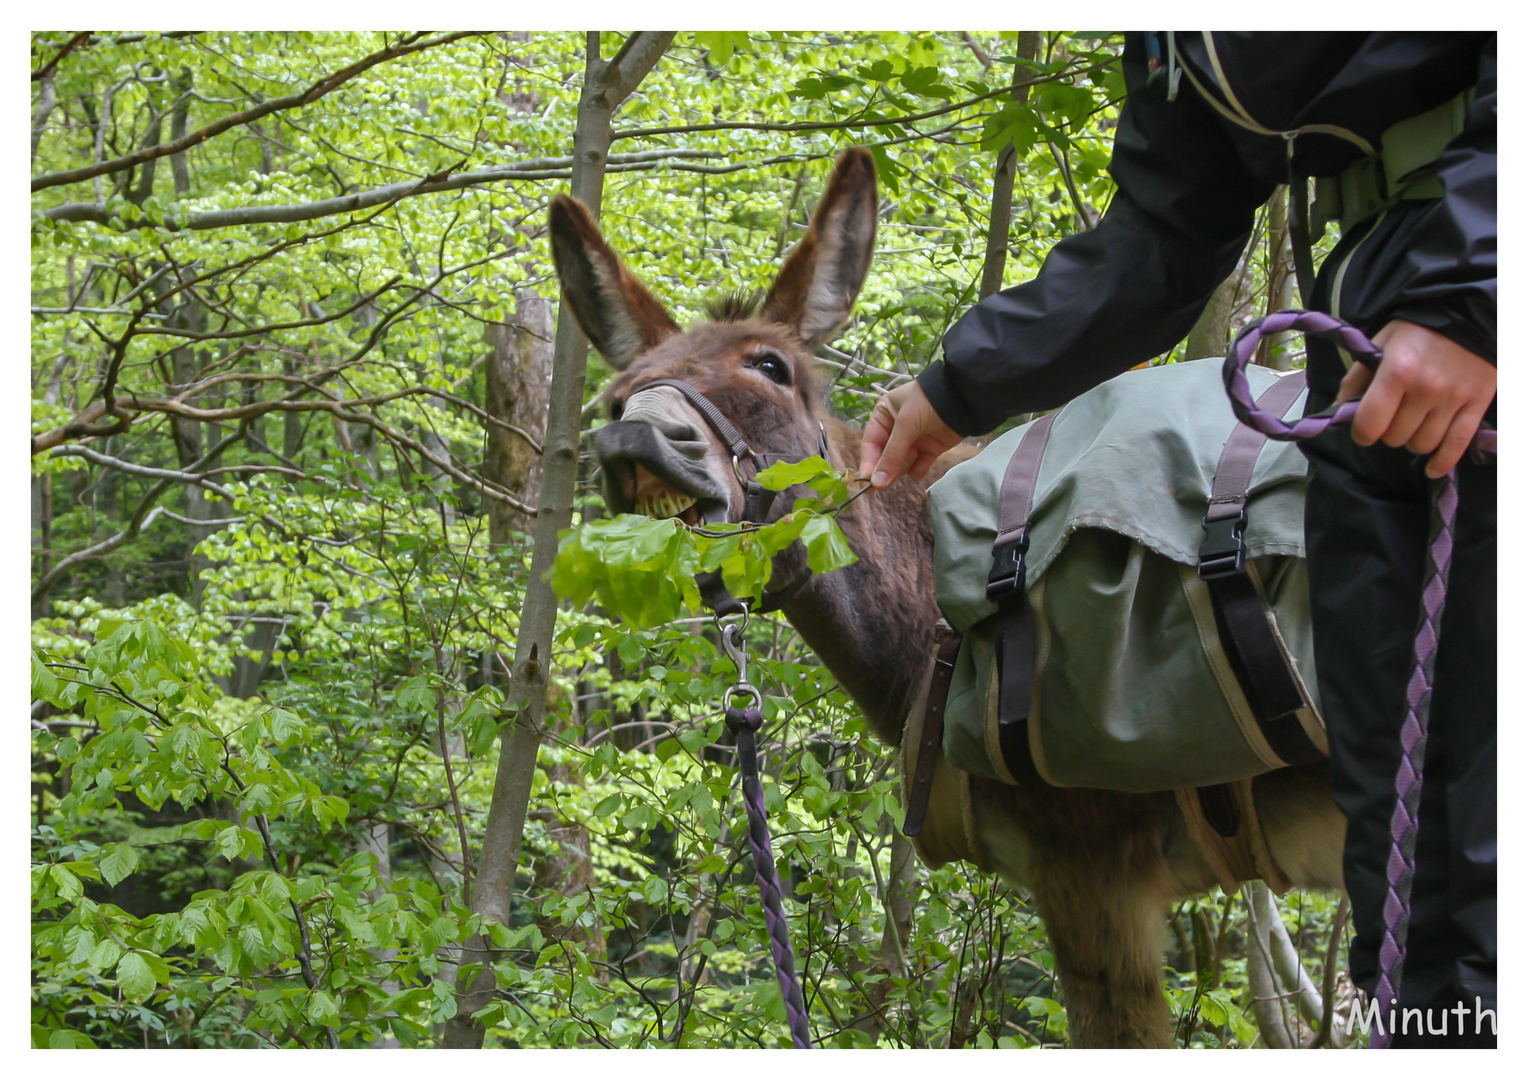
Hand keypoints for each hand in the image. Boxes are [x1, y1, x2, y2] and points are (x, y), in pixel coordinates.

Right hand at [858, 380, 962, 487]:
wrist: (963, 398)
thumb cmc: (928, 403)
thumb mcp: (906, 424)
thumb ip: (891, 455)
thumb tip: (876, 484)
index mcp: (884, 416)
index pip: (871, 444)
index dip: (869, 464)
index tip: (868, 483)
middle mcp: (896, 430)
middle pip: (884, 458)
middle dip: (887, 468)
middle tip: (885, 483)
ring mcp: (913, 441)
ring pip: (900, 465)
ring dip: (905, 466)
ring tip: (914, 455)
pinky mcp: (929, 450)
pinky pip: (917, 468)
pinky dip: (919, 469)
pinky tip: (923, 463)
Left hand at [1335, 320, 1494, 477]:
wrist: (1470, 316)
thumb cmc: (1419, 331)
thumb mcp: (1381, 344)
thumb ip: (1357, 378)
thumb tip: (1337, 410)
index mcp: (1397, 372)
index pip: (1370, 424)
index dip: (1362, 432)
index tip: (1364, 428)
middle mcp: (1425, 388)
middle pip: (1395, 437)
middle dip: (1388, 432)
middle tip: (1393, 417)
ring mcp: (1453, 399)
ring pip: (1422, 445)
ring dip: (1413, 440)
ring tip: (1414, 424)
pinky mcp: (1477, 405)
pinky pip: (1457, 445)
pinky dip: (1442, 461)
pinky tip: (1431, 468)